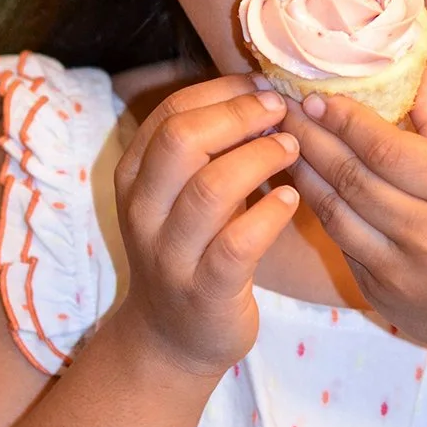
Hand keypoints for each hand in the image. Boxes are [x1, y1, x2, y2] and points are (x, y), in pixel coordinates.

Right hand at [112, 75, 300, 378]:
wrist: (170, 340)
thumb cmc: (189, 251)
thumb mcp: (179, 195)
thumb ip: (206, 149)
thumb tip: (261, 93)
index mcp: (135, 177)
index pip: (171, 113)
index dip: (222, 91)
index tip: (262, 85)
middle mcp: (143, 211)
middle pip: (181, 140)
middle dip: (239, 116)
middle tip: (281, 111)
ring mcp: (170, 254)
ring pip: (209, 189)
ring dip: (259, 159)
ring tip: (291, 150)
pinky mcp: (204, 291)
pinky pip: (238, 244)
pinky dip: (270, 215)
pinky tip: (290, 199)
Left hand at [279, 62, 426, 368]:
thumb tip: (417, 66)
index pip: (389, 150)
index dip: (346, 120)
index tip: (317, 93)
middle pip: (354, 177)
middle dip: (313, 136)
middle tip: (283, 104)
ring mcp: (400, 271)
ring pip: (335, 212)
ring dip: (303, 172)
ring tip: (280, 137)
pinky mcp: (380, 295)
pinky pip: (341, 242)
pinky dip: (317, 208)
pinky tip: (300, 181)